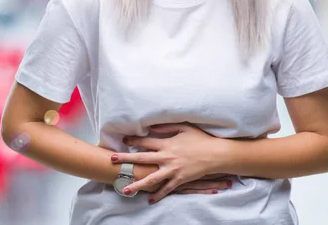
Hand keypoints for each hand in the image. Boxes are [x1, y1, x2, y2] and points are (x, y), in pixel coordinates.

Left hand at [111, 123, 225, 202]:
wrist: (215, 155)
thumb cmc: (200, 139)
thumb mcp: (184, 127)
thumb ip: (167, 127)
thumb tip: (152, 126)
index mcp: (167, 144)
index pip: (146, 142)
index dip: (133, 140)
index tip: (122, 140)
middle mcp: (166, 157)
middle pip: (142, 158)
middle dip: (126, 159)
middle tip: (112, 160)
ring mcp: (172, 170)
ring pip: (151, 179)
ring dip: (137, 184)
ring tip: (124, 189)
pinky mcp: (179, 180)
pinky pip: (166, 189)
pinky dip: (158, 195)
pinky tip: (149, 200)